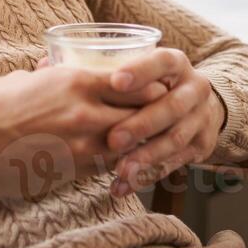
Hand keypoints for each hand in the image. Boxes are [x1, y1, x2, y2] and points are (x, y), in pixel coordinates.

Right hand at [0, 63, 167, 199]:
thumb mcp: (25, 78)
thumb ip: (49, 75)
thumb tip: (52, 66)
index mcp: (76, 81)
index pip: (136, 83)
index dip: (150, 88)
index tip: (155, 90)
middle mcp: (86, 112)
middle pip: (142, 116)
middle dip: (152, 118)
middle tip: (158, 121)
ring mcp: (81, 145)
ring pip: (129, 146)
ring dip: (136, 145)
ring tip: (143, 144)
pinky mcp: (71, 172)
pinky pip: (106, 167)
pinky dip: (114, 165)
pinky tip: (116, 164)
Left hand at [101, 48, 225, 197]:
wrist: (199, 104)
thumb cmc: (153, 84)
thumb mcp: (141, 68)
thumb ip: (105, 68)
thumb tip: (45, 65)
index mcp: (176, 63)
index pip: (162, 62)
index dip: (141, 71)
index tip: (115, 82)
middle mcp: (194, 88)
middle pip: (172, 106)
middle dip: (142, 124)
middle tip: (113, 139)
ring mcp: (200, 118)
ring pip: (175, 139)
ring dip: (146, 156)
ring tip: (119, 170)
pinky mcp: (201, 146)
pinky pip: (173, 164)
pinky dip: (146, 176)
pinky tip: (122, 185)